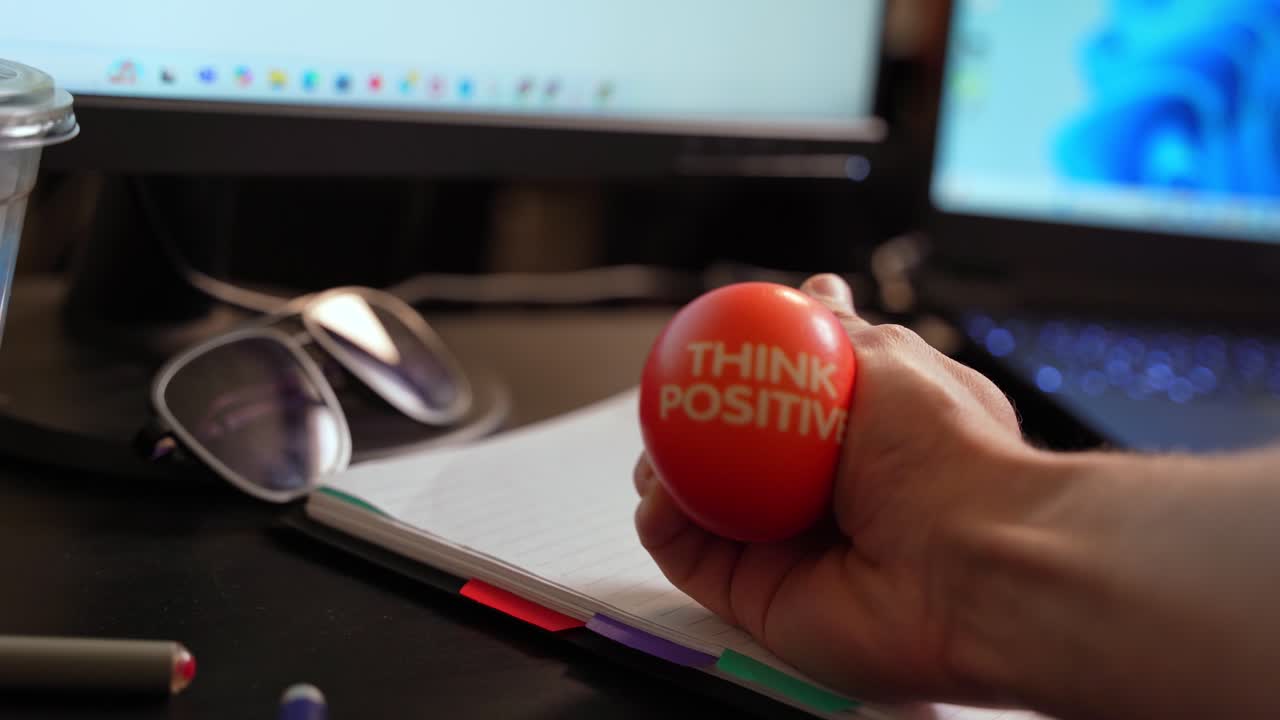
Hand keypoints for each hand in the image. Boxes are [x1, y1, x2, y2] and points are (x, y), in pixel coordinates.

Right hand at [633, 273, 1039, 706]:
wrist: (973, 560)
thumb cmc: (946, 452)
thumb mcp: (888, 354)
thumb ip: (835, 326)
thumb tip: (815, 287)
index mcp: (852, 436)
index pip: (777, 402)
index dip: (737, 376)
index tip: (708, 351)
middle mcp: (816, 493)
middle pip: (725, 454)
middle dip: (685, 428)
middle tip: (669, 408)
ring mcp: (784, 548)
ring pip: (694, 503)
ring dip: (661, 471)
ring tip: (660, 454)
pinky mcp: (756, 597)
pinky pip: (686, 555)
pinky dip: (659, 521)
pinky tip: (658, 493)